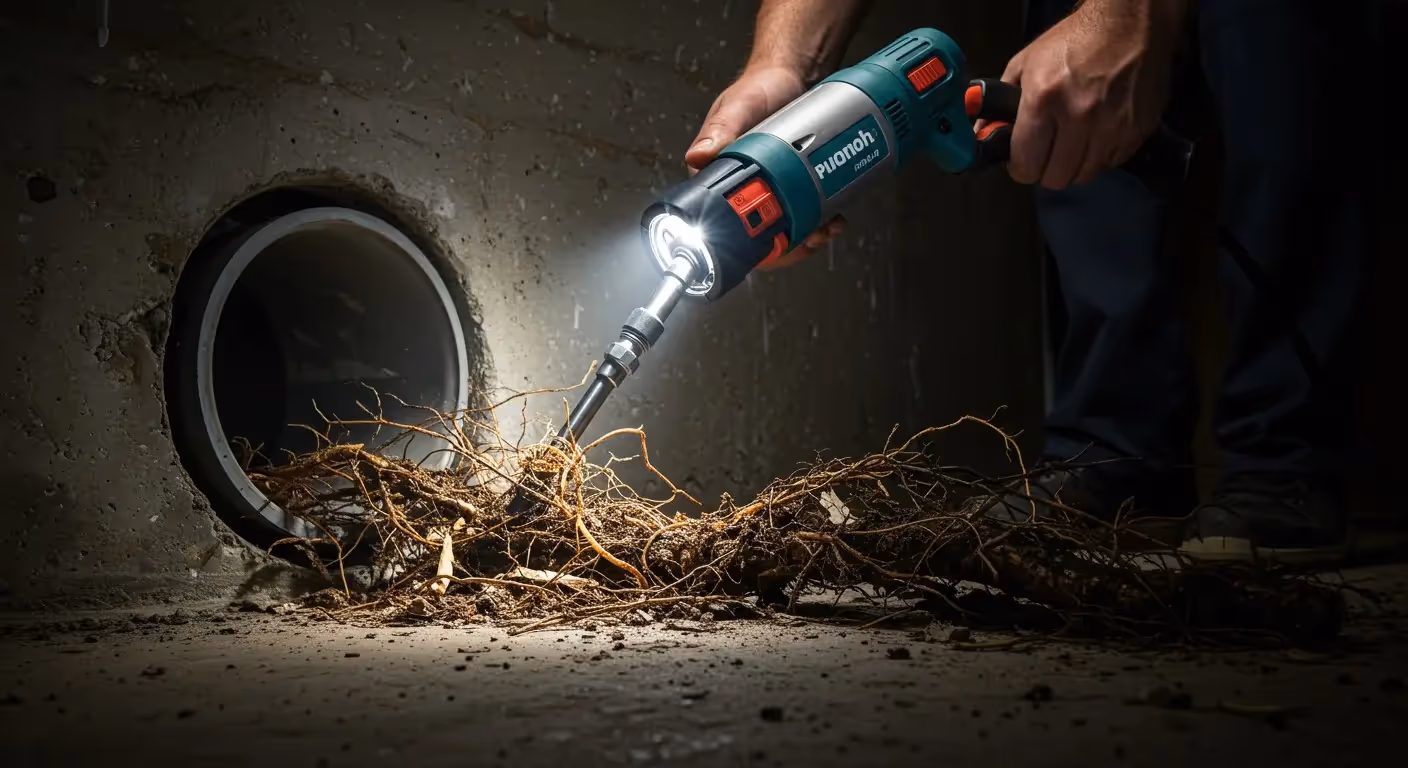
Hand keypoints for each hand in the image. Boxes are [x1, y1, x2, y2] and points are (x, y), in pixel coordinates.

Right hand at [685, 66, 845, 258]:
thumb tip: (699, 155)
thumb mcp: (738, 106)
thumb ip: (721, 129)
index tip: (775, 240)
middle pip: (758, 237)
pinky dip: (818, 221)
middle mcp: (741, 187)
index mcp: (717, 176)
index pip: (725, 223)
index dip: (750, 242)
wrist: (791, 75)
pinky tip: (833, 217)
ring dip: (807, 237)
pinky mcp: (791, 186)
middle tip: (811, 237)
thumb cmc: (758, 89)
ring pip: (784, 230)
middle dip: (788, 245)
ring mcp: (768, 189)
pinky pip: (802, 214)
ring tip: (826, 228)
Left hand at [1002, 0, 1182, 188]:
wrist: (1128, 21)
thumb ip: (1000, 103)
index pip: (1026, 165)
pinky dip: (1100, 155)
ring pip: (1084, 175)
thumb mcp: (1024, 64)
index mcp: (1044, 98)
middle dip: (1046, 168)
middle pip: (1055, 178)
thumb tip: (983, 132)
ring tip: (1071, 141)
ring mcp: (1112, 125)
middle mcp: (1080, 115)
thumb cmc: (1074, 40)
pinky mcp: (1137, 129)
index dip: (1020, 166)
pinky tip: (1096, 132)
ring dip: (1074, 164)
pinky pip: (1111, 162)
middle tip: (1047, 150)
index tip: (1022, 159)